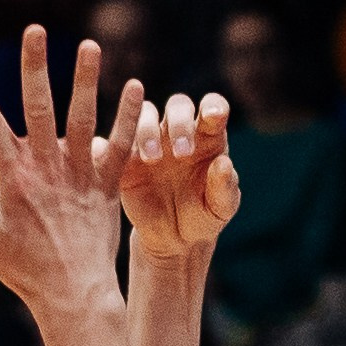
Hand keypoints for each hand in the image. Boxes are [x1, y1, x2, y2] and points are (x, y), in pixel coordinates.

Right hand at [0, 28, 141, 345]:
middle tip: (35, 29)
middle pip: (39, 110)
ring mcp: (78, 176)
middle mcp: (46, 171)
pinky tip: (136, 84)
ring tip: (90, 45)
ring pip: (82, 120)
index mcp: (13, 179)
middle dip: (34, 68)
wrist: (72, 298)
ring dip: (86, 81)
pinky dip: (127, 117)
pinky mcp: (106, 186)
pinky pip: (119, 146)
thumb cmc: (23, 270)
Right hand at [121, 89, 239, 263]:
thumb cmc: (203, 216)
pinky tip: (128, 160)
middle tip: (183, 152)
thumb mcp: (220, 208)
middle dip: (180, 122)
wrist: (174, 239)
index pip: (212, 108)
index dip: (213, 106)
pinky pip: (120, 138)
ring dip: (149, 129)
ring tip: (152, 158)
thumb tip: (223, 163)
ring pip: (147, 113)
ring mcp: (153, 139)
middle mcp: (179, 130)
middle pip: (178, 106)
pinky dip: (121, 140)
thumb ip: (225, 187)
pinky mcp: (128, 156)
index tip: (214, 115)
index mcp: (208, 136)